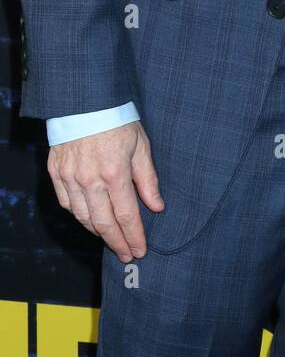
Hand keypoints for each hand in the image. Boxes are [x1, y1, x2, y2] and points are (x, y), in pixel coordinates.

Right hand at [47, 121, 163, 261]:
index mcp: (115, 173)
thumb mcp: (141, 146)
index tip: (141, 250)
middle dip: (117, 243)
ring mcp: (70, 178)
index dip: (134, 236)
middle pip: (104, 223)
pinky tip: (90, 220)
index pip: (127, 215)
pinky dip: (79, 216)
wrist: (86, 101)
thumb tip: (157, 206)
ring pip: (83, 217)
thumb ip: (148, 179)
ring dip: (98, 233)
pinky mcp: (56, 173)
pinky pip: (67, 204)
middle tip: (127, 255)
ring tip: (111, 241)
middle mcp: (90, 180)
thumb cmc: (117, 120)